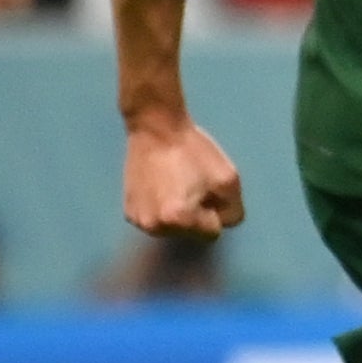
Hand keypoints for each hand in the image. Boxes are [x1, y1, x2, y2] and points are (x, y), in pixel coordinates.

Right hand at [124, 116, 243, 240]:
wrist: (156, 129)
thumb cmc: (194, 152)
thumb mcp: (229, 180)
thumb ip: (233, 211)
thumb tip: (221, 223)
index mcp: (179, 219)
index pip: (212, 233)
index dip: (216, 211)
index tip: (208, 190)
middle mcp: (154, 227)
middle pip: (191, 233)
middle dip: (198, 215)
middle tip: (193, 185)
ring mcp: (137, 220)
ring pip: (173, 228)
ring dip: (180, 214)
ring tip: (177, 184)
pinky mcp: (128, 211)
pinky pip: (157, 220)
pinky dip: (162, 209)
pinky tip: (161, 186)